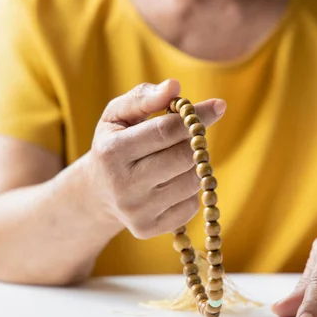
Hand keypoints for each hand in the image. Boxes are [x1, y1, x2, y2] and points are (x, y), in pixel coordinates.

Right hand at [85, 79, 225, 238]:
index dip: (196, 118)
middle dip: (194, 143)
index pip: (166, 131)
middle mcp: (123, 185)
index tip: (218, 107)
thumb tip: (175, 86)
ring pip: (192, 182)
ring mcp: (137, 211)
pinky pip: (191, 205)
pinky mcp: (149, 229)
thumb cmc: (114, 144)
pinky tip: (171, 183)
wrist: (98, 192)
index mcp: (112, 152)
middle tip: (191, 136)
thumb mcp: (118, 115)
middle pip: (183, 158)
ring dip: (193, 166)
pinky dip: (189, 190)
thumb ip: (145, 97)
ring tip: (175, 160)